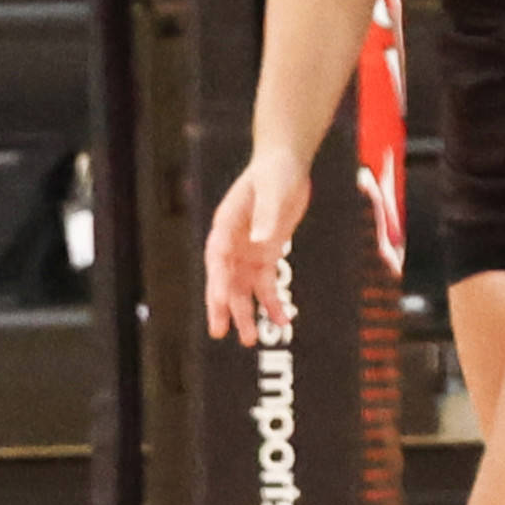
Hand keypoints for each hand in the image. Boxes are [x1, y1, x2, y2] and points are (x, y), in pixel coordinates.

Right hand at [202, 152, 308, 340]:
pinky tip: (283, 321)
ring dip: (247, 312)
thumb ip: (265, 216)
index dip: (218, 282)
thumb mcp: (272, 191)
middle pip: (225, 280)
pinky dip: (273, 301)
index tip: (220, 302)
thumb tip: (260, 243)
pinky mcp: (267, 253)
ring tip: (250, 340)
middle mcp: (233, 243)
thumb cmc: (274, 173)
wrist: (286, 164)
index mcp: (225, 227)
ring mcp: (249, 251)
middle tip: (219, 332)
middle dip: (223, 306)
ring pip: (244, 288)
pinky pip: (267, 283)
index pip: (218, 261)